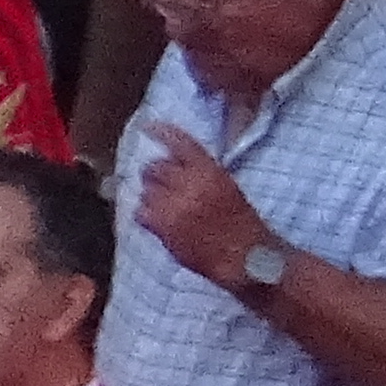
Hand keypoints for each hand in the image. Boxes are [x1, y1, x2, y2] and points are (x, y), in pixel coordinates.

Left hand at [136, 133, 273, 294]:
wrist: (244, 258)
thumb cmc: (242, 224)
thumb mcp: (229, 189)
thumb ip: (203, 175)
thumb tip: (177, 166)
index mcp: (210, 172)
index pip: (180, 144)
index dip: (162, 133)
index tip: (148, 127)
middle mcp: (189, 185)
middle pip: (155, 167)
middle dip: (155, 174)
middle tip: (160, 183)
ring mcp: (173, 206)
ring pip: (146, 190)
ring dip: (153, 196)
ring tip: (165, 207)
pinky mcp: (163, 227)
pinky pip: (141, 212)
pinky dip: (147, 214)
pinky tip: (157, 220)